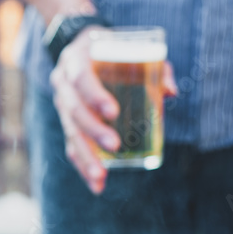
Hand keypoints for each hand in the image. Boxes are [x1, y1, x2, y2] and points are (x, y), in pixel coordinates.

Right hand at [50, 28, 176, 193]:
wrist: (80, 48)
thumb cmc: (112, 50)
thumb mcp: (131, 49)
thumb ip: (154, 67)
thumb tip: (170, 92)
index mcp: (76, 62)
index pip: (81, 80)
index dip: (95, 96)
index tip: (114, 112)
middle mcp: (63, 86)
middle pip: (74, 112)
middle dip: (94, 131)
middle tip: (115, 145)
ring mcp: (62, 107)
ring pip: (71, 135)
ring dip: (86, 157)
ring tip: (101, 176)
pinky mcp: (68, 124)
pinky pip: (71, 147)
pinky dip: (83, 167)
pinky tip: (97, 185)